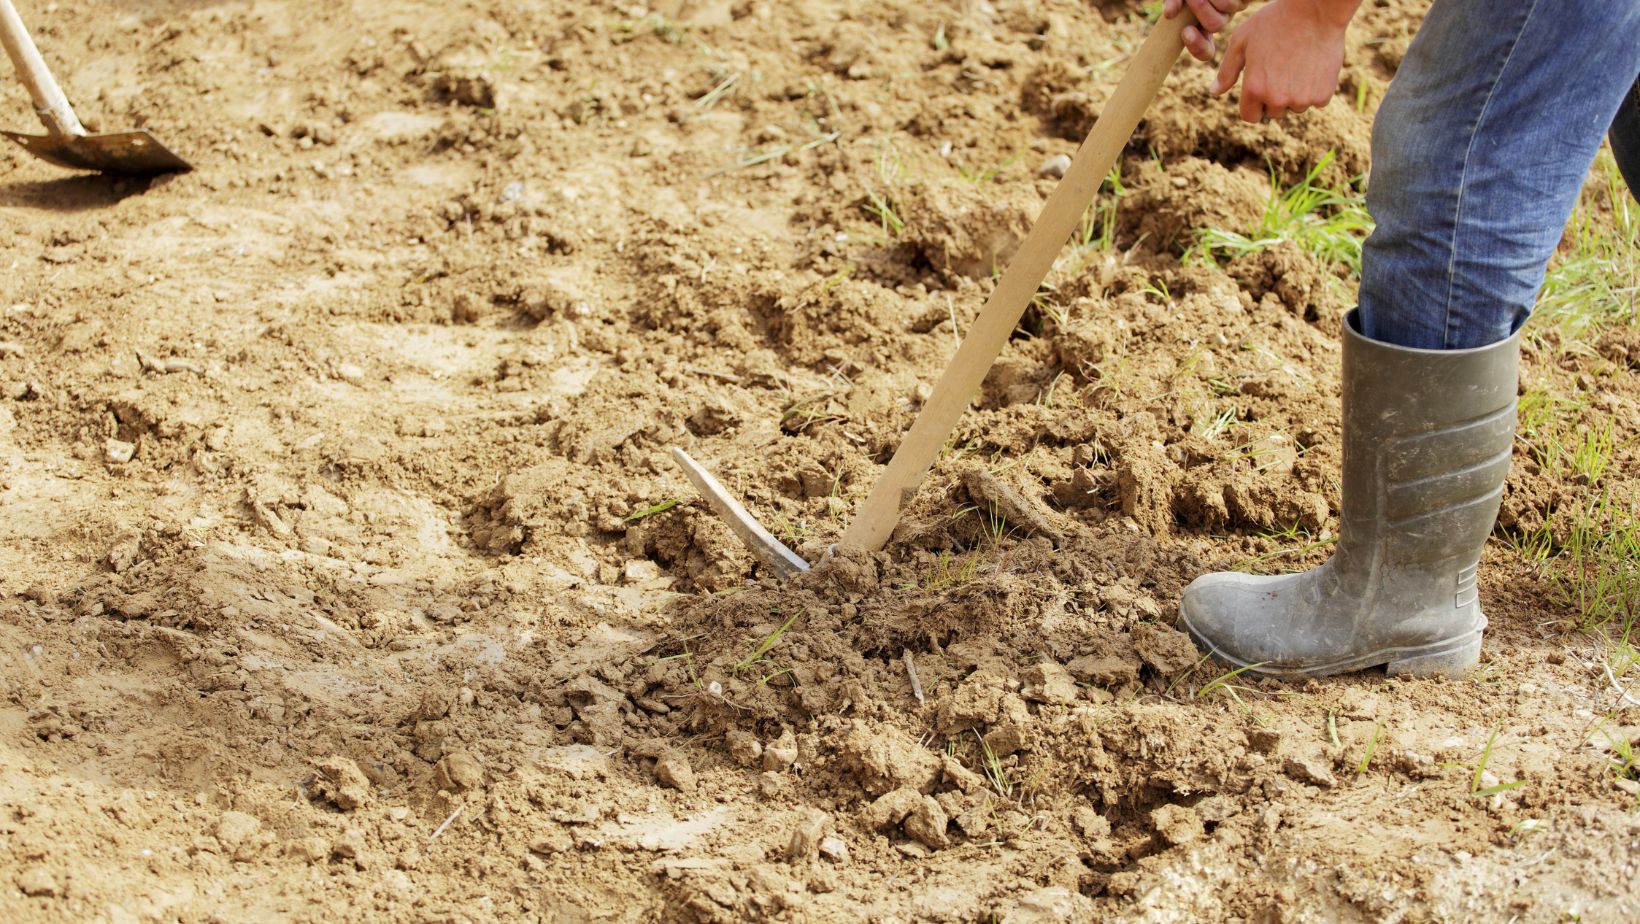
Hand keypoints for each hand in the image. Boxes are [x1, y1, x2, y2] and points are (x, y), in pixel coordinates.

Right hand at [1163, 0, 1247, 62]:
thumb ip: (1173, 1)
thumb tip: (1170, 14)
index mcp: (1202, 25)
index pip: (1205, 50)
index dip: (1197, 46)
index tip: (1185, 32)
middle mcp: (1220, 17)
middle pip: (1215, 26)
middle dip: (1201, 9)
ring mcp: (1236, 5)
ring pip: (1228, 8)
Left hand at [1212, 0, 1360, 121]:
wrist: (1316, 10)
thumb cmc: (1275, 21)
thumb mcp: (1242, 40)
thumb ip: (1227, 70)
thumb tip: (1214, 92)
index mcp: (1253, 89)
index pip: (1250, 116)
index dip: (1254, 104)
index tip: (1261, 90)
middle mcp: (1276, 99)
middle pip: (1274, 112)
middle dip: (1275, 97)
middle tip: (1282, 69)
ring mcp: (1301, 99)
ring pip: (1296, 107)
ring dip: (1296, 93)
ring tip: (1298, 64)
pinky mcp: (1323, 95)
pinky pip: (1317, 101)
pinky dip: (1316, 88)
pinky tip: (1314, 66)